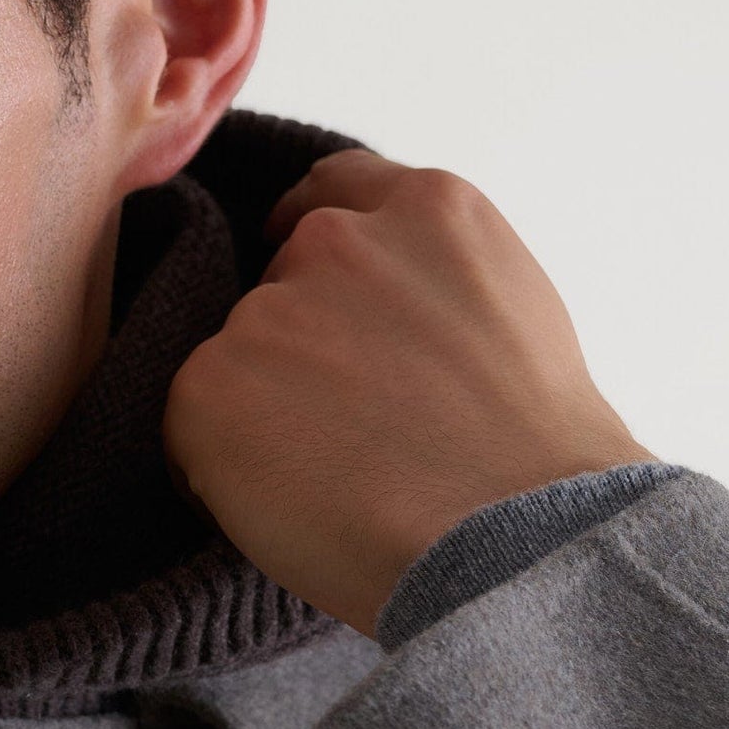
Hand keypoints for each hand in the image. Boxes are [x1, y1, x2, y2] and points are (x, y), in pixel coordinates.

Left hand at [163, 148, 654, 637]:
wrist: (518, 539)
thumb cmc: (537, 462)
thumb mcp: (516, 317)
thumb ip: (435, 283)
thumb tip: (386, 315)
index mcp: (428, 211)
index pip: (336, 189)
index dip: (304, 229)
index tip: (287, 254)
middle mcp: (337, 240)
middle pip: (280, 285)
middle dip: (298, 347)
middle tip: (347, 429)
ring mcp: (268, 310)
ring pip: (237, 362)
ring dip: (261, 413)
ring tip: (335, 482)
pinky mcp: (208, 384)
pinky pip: (190, 430)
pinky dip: (218, 473)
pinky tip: (290, 509)